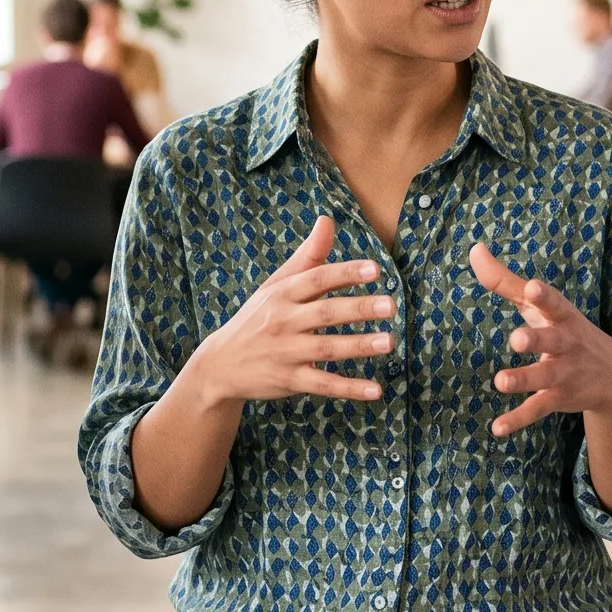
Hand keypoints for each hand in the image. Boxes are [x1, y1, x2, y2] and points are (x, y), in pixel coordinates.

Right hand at [177, 216, 390, 409]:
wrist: (220, 364)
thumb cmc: (257, 318)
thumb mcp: (276, 285)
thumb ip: (308, 257)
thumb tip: (327, 220)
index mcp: (282, 294)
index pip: (317, 279)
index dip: (345, 273)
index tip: (375, 269)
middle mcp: (283, 321)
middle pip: (325, 312)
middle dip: (359, 308)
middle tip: (391, 304)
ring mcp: (286, 352)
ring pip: (326, 348)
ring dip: (358, 346)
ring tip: (389, 342)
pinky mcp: (290, 380)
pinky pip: (323, 384)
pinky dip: (348, 389)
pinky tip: (375, 390)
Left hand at [470, 243, 611, 436]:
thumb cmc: (563, 329)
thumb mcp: (540, 305)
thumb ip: (506, 280)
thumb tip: (474, 249)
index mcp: (561, 317)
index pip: (554, 303)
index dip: (544, 296)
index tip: (532, 288)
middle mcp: (565, 345)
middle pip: (551, 340)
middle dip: (536, 339)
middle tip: (516, 339)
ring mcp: (563, 374)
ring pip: (543, 378)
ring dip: (523, 380)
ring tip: (500, 381)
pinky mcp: (557, 399)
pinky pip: (537, 410)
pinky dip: (518, 419)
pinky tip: (497, 428)